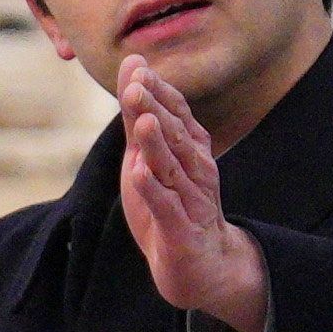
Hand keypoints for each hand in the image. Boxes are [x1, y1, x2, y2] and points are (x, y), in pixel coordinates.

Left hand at [114, 66, 268, 331]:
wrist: (200, 267)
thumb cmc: (170, 205)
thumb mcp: (148, 156)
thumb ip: (138, 113)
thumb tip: (132, 65)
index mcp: (191, 149)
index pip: (177, 114)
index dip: (159, 91)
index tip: (138, 68)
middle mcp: (197, 170)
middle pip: (176, 136)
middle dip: (156, 111)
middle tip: (136, 86)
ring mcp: (192, 201)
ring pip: (174, 169)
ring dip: (157, 145)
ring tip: (141, 121)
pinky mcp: (182, 231)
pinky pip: (168, 208)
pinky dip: (155, 191)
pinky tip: (141, 173)